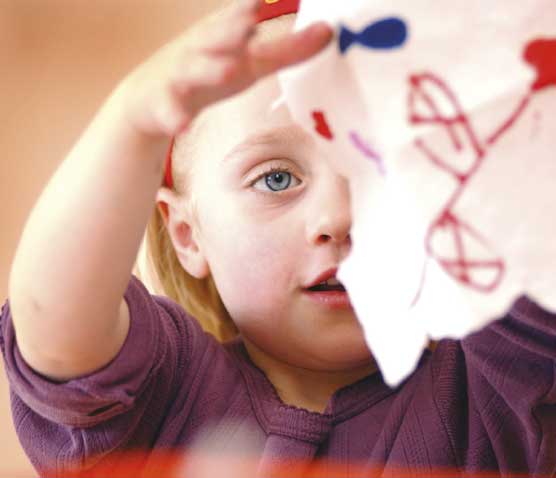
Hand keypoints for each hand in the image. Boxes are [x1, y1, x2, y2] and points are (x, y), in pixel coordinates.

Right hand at [121, 0, 332, 136]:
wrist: (150, 97)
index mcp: (223, 34)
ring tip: (228, 70)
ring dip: (209, 70)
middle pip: (216, 37)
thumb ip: (288, 50)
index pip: (241, 15)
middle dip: (232, 27)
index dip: (252, 6)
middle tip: (250, 18)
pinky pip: (169, 110)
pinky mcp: (163, 104)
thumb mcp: (251, 61)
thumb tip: (329, 31)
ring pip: (193, 70)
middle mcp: (201, 49)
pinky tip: (182, 124)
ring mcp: (180, 75)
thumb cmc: (211, 72)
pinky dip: (175, 116)